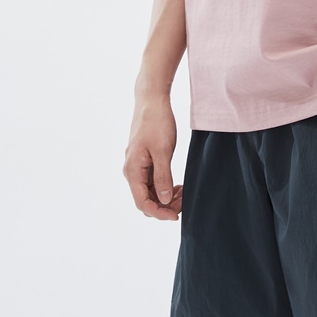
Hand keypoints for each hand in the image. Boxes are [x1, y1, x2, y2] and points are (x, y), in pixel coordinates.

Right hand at [123, 91, 182, 219]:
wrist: (151, 100)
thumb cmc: (156, 122)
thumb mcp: (163, 150)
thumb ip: (163, 176)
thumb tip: (164, 200)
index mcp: (132, 170)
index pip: (143, 203)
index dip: (159, 213)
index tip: (176, 216)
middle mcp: (132, 171)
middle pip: (146, 200)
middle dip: (165, 206)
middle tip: (185, 202)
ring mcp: (137, 166)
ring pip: (150, 192)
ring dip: (166, 197)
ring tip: (184, 193)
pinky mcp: (144, 161)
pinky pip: (152, 181)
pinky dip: (165, 187)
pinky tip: (178, 186)